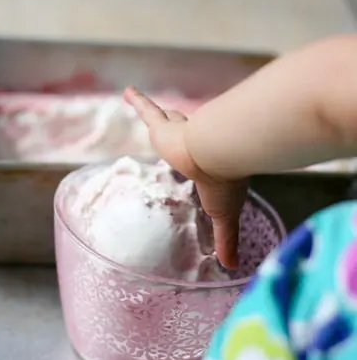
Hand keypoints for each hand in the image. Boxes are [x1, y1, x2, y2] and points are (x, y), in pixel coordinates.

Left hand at [124, 86, 247, 268]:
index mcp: (206, 163)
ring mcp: (178, 133)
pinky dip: (138, 101)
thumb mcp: (223, 215)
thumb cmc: (223, 185)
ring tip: (157, 110)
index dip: (197, 158)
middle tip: (177, 126)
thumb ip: (226, 238)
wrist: (217, 155)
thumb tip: (233, 267)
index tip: (197, 161)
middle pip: (186, 136)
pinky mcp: (164, 126)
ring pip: (170, 120)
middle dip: (182, 130)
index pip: (199, 160)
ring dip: (163, 116)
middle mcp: (194, 144)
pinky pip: (148, 110)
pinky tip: (126, 91)